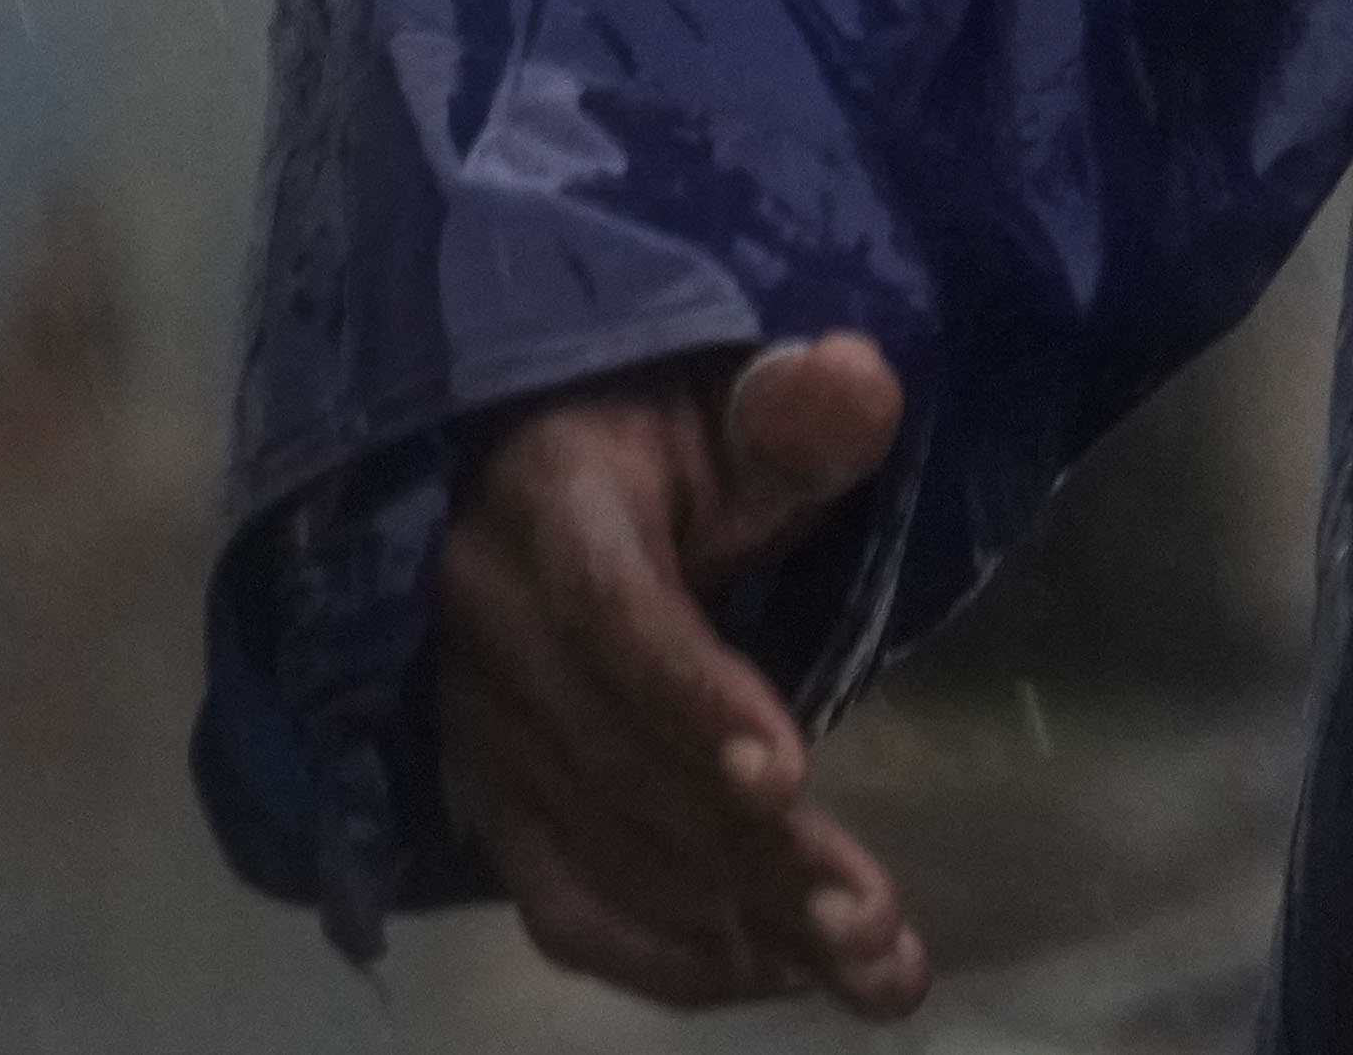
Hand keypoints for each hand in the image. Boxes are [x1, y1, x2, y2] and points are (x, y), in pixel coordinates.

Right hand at [430, 332, 932, 1018]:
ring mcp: (476, 728)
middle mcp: (489, 629)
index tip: (789, 776)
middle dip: (756, 856)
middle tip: (876, 928)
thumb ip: (795, 412)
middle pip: (621, 763)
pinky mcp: (488, 799)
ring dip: (734, 923)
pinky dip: (660, 953)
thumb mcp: (733, 400)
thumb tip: (854, 377)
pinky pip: (558, 898)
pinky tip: (769, 975)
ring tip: (869, 967)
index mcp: (550, 508)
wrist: (536, 463)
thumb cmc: (666, 430)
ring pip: (598, 850)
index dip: (695, 699)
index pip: (613, 616)